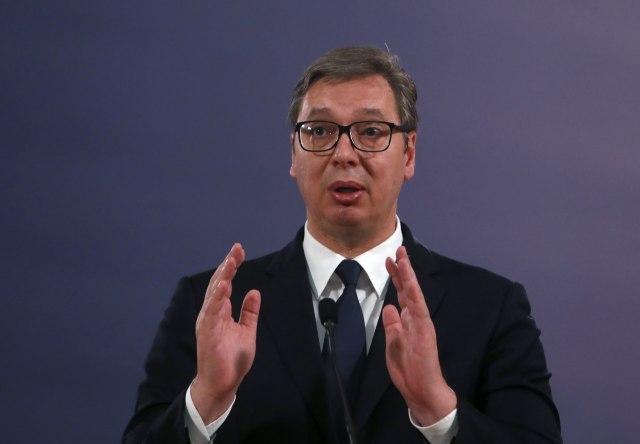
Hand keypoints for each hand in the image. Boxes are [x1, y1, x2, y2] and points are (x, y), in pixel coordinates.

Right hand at [191, 243, 260, 422]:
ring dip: (222, 276)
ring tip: (231, 262)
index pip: (224, 283)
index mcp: (220, 311)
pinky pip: (212, 312)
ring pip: (214, 294)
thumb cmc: (231, 360)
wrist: (223, 383)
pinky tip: (224, 285)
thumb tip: (253, 292)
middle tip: (236, 249)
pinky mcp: (207, 333)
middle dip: (227, 265)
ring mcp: (208, 322)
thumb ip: (249, 312)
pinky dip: (217, 298)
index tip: (239, 251)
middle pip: (218, 283)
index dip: (231, 266)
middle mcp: (211, 313)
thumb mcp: (246, 330)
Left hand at [383, 246, 455, 425]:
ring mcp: (422, 324)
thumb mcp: (393, 344)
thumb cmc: (409, 371)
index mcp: (408, 322)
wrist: (422, 391)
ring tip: (403, 258)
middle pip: (408, 289)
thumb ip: (392, 325)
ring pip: (415, 294)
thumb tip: (389, 307)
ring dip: (409, 275)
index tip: (389, 261)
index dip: (396, 277)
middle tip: (397, 250)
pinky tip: (411, 281)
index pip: (401, 294)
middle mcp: (416, 319)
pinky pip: (420, 309)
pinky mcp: (426, 332)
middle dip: (402, 269)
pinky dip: (415, 294)